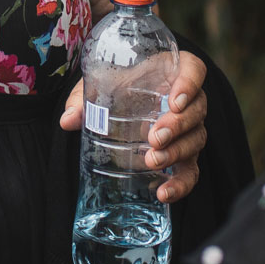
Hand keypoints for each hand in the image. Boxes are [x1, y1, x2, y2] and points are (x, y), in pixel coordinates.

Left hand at [60, 50, 211, 202]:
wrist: (123, 106)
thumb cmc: (118, 87)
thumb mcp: (100, 87)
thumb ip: (84, 99)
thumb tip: (68, 120)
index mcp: (173, 71)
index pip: (194, 70)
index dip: (190, 84)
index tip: (174, 102)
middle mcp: (188, 100)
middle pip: (196, 110)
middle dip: (177, 126)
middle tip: (153, 138)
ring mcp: (189, 129)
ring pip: (196, 139)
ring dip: (176, 152)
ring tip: (152, 161)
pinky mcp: (185, 155)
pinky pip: (191, 171)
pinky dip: (181, 184)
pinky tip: (163, 193)